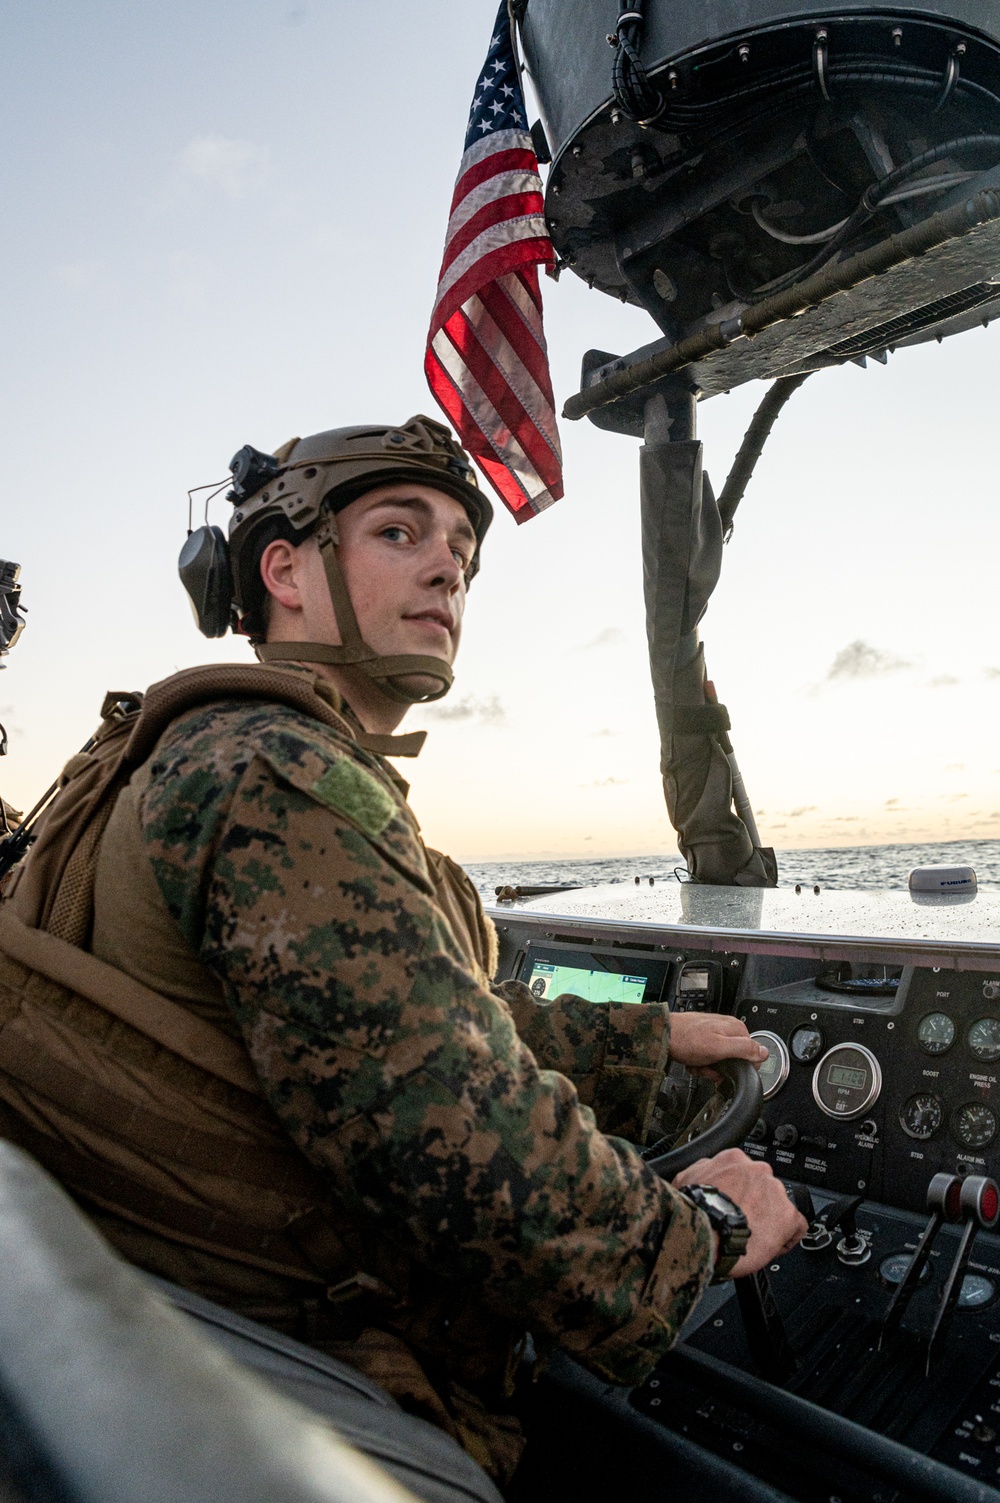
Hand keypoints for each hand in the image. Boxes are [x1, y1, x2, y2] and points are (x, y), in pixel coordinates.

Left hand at [670, 1011, 768, 1069]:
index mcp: (736, 1029)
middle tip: (706, 1066)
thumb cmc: (686, 1039)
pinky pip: (708, 1058)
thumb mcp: (718, 1047)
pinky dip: (699, 1063)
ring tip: (697, 1063)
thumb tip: (764, 1052)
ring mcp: (715, 1033)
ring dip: (707, 1067)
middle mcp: (728, 1029)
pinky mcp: (704, 1039)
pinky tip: (692, 1061)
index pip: (750, 1056)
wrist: (662, 1034)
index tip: (723, 1069)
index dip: (736, 1068)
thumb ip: (743, 1049)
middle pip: (733, 1060)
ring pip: (719, 1062)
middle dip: (718, 1068)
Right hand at [673, 1148, 807, 1277]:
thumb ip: (702, 1172)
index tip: (733, 1204)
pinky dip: (788, 1237)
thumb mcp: (685, 1180)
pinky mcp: (788, 1216)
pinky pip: (797, 1226)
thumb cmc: (693, 1210)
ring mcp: (775, 1191)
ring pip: (778, 1206)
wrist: (704, 1231)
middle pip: (762, 1188)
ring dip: (768, 1219)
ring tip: (752, 1238)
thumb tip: (703, 1173)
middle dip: (754, 1204)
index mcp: (733, 1159)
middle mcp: (757, 1170)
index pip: (744, 1172)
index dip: (739, 1192)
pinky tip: (772, 1246)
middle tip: (740, 1222)